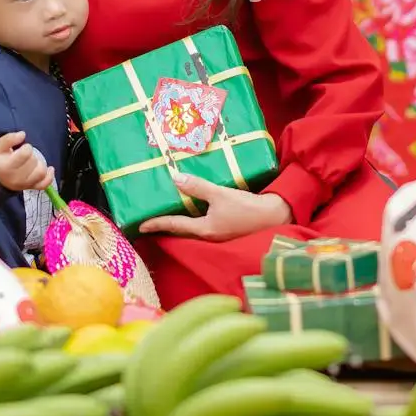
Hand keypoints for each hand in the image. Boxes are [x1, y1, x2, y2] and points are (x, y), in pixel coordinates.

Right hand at [0, 132, 54, 192]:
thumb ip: (9, 138)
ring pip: (41, 172)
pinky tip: (49, 168)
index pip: (25, 153)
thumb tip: (22, 134)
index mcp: (6, 167)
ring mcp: (25, 185)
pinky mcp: (32, 188)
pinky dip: (50, 176)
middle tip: (25, 155)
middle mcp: (15, 178)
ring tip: (33, 161)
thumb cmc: (0, 160)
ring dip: (40, 163)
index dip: (26, 147)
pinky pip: (45, 184)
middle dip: (32, 155)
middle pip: (34, 161)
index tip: (22, 148)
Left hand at [139, 174, 292, 241]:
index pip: (174, 226)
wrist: (275, 216)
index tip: (140, 226)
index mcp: (204, 230)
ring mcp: (218, 235)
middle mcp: (208, 236)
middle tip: (149, 220)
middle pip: (181, 231)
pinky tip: (192, 209)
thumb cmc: (248, 208)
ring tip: (167, 213)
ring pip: (192, 229)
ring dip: (179, 222)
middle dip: (165, 226)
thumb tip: (175, 178)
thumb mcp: (221, 195)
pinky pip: (203, 225)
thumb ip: (198, 187)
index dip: (156, 224)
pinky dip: (193, 218)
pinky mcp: (226, 230)